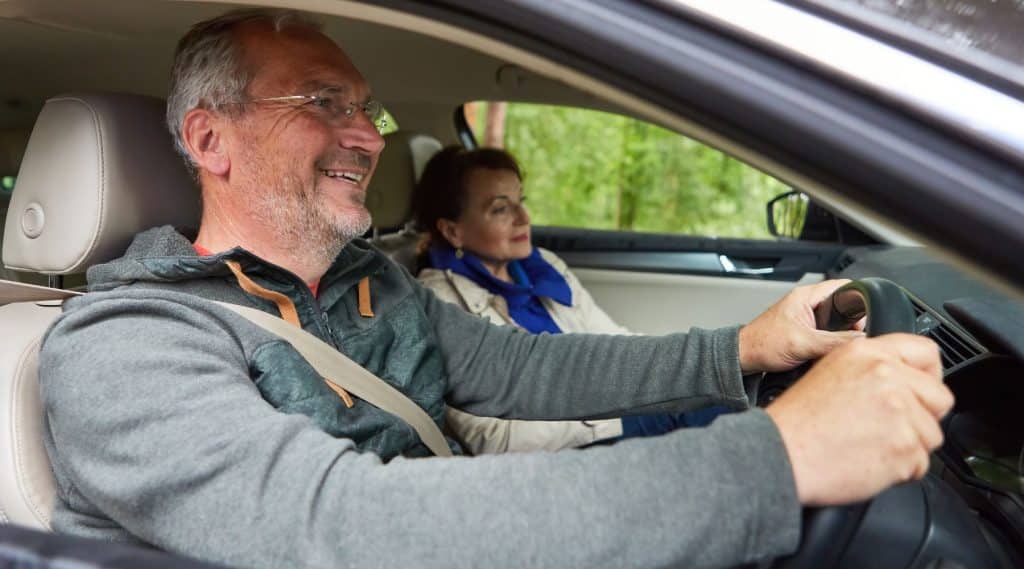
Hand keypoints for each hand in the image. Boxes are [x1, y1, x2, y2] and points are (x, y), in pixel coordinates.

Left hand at [738, 279, 864, 373]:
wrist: (744, 357)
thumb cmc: (762, 344)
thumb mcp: (803, 343)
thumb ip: (834, 342)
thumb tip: (859, 341)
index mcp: (806, 296)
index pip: (844, 287)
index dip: (859, 301)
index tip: (866, 318)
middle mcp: (807, 303)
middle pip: (843, 306)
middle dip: (852, 321)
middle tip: (854, 336)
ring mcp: (806, 317)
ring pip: (836, 322)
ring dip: (841, 334)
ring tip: (841, 345)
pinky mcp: (804, 330)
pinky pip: (826, 333)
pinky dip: (831, 341)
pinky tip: (829, 351)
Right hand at [765, 334, 952, 505]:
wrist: (780, 452)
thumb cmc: (797, 421)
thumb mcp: (830, 371)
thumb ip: (872, 369)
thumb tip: (905, 381)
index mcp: (868, 354)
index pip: (927, 353)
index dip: (930, 376)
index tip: (923, 391)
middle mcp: (887, 376)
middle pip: (940, 398)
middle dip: (922, 417)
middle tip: (888, 428)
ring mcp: (899, 410)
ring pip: (931, 435)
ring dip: (909, 447)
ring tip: (870, 446)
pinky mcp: (904, 445)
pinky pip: (921, 464)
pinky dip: (900, 470)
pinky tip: (869, 461)